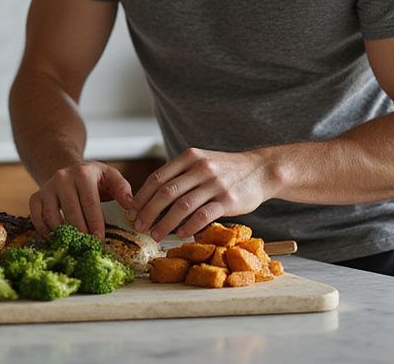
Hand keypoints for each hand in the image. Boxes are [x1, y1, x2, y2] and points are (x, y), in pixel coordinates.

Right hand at [29, 160, 132, 238]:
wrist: (68, 170)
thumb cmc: (94, 178)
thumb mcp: (110, 177)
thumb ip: (123, 189)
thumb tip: (130, 207)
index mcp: (83, 173)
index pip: (89, 202)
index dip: (95, 223)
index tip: (100, 240)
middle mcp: (62, 178)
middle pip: (71, 212)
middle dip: (81, 232)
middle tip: (89, 247)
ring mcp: (47, 188)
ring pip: (53, 217)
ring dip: (64, 234)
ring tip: (74, 245)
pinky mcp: (35, 196)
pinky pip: (37, 218)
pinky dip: (45, 231)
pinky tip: (57, 239)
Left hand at [129, 147, 274, 240]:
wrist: (261, 170)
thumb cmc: (227, 169)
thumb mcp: (202, 162)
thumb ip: (180, 175)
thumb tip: (151, 197)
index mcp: (190, 157)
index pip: (158, 178)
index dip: (142, 196)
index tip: (132, 211)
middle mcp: (201, 168)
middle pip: (166, 193)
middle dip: (148, 212)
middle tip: (138, 226)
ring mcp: (215, 183)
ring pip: (182, 206)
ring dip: (165, 223)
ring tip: (155, 235)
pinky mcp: (228, 199)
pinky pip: (203, 216)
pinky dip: (188, 227)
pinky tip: (180, 234)